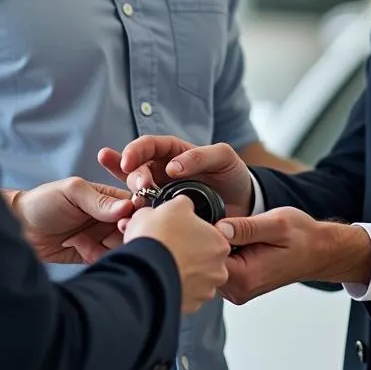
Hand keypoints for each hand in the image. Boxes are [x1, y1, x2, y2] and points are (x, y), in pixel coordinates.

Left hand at [5, 178, 133, 263]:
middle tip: (115, 234)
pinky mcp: (90, 255)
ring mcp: (100, 237)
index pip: (133, 204)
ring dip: (114, 247)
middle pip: (131, 227)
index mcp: (107, 198)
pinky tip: (84, 251)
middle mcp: (107, 218)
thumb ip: (99, 200)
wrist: (17, 227)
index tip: (127, 219)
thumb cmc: (42, 202)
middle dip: (127, 232)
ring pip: (121, 245)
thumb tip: (127, 207)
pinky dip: (100, 258)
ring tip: (94, 243)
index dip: (136, 212)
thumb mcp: (72, 192)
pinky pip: (106, 259)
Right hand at [99, 136, 254, 217]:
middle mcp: (162, 172)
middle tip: (141, 188)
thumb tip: (171, 168)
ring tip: (136, 205)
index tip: (127, 162)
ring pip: (136, 194)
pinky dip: (135, 219)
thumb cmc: (231, 174)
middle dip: (135, 178)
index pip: (148, 146)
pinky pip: (145, 216)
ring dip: (131, 199)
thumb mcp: (222, 158)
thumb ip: (199, 157)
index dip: (134, 151)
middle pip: (137, 171)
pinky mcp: (164, 216)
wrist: (243, 204)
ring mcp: (161, 195)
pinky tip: (128, 223)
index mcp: (173, 152)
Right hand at [124, 196, 230, 313]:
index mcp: (220, 243)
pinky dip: (173, 287)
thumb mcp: (172, 205)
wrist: (142, 270)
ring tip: (161, 263)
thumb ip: (184, 204)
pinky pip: (182, 294)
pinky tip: (159, 277)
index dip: (190, 232)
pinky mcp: (188, 306)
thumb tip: (182, 206)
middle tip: (168, 247)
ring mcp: (204, 291)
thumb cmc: (159, 238)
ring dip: (181, 272)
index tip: (178, 232)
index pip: (209, 235)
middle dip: (187, 253)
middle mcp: (218, 270)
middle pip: (203, 258)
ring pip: (194, 278)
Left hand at [217, 208, 370, 303]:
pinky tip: (233, 240)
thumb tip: (219, 228)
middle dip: (206, 241)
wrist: (318, 251)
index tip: (209, 219)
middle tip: (221, 221)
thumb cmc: (301, 236)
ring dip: (214, 247)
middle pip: (204, 265)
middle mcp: (238, 290)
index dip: (202, 236)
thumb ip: (245, 228)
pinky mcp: (238, 285)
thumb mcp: (275, 224)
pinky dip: (221, 252)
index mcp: (245, 277)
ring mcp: (237, 290)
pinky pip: (220, 267)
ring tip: (230, 230)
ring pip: (210, 266)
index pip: (205, 259)